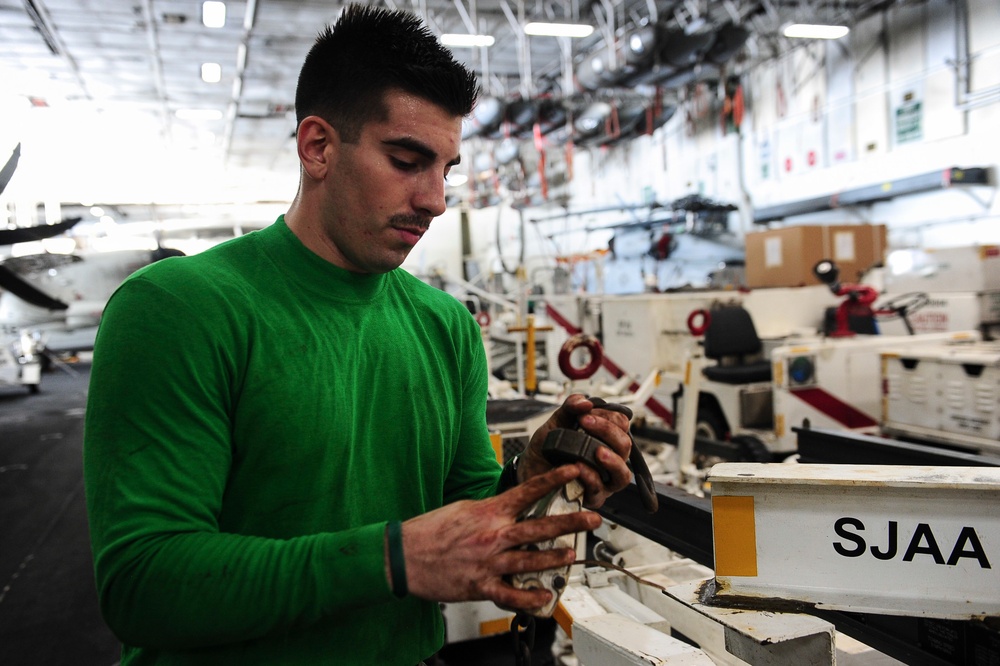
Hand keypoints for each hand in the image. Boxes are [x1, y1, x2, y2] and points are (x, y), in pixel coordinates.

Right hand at [401, 465, 600, 611]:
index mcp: (488, 512)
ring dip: (554, 558)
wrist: (404, 556)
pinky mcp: (480, 586)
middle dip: (570, 523)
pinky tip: (545, 596)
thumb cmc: (430, 531)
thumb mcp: (462, 509)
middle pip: (539, 527)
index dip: (554, 480)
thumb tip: (509, 505)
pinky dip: (529, 598)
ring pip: (530, 560)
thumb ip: (490, 509)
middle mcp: (492, 535)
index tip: (573, 472)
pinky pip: (510, 595)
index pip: (527, 491)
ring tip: (572, 555)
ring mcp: (488, 562)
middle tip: (592, 518)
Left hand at [519, 394, 632, 508]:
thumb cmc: (547, 449)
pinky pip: (599, 489)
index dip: (609, 416)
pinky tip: (579, 467)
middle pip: (625, 446)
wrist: (528, 470)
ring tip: (597, 451)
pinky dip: (590, 477)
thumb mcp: (557, 422)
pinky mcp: (592, 498)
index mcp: (606, 440)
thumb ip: (570, 408)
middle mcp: (610, 461)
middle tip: (586, 422)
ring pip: (622, 473)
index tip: (588, 412)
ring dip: (612, 460)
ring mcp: (604, 481)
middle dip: (608, 431)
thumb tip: (584, 402)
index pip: (622, 425)